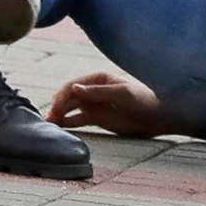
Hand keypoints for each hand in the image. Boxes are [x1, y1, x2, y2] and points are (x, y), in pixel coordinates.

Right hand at [46, 70, 168, 136]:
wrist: (157, 117)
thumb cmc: (143, 100)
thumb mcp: (122, 94)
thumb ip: (98, 92)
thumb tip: (74, 88)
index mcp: (98, 78)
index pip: (73, 85)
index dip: (62, 96)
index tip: (56, 108)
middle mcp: (92, 89)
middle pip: (68, 97)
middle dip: (57, 106)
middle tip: (49, 120)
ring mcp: (93, 104)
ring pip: (70, 108)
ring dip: (59, 115)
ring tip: (50, 125)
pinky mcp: (96, 117)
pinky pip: (77, 119)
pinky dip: (67, 123)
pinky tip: (59, 128)